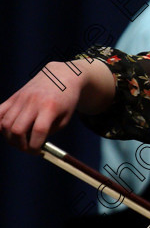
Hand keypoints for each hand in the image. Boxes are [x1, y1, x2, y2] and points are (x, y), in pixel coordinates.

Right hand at [0, 59, 114, 151]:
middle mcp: (33, 102)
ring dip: (9, 138)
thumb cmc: (65, 101)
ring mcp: (21, 98)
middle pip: (17, 129)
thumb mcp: (65, 118)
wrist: (60, 76)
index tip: (37, 151)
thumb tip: (31, 144)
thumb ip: (49, 132)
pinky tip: (6, 131)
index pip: (38, 131)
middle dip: (20, 145)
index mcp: (50, 107)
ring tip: (19, 140)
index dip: (35, 146)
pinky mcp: (14, 97)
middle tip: (27, 147)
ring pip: (5, 123)